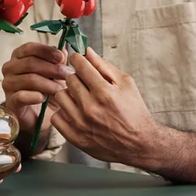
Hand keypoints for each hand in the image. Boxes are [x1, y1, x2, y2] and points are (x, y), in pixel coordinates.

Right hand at [2, 42, 69, 134]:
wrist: (39, 117)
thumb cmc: (45, 91)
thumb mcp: (55, 74)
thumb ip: (58, 62)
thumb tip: (64, 51)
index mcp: (19, 56)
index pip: (30, 47)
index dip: (46, 51)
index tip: (61, 57)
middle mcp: (10, 68)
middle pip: (30, 63)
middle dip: (53, 69)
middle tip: (68, 75)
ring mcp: (8, 84)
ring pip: (30, 79)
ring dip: (49, 84)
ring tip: (61, 90)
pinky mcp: (10, 101)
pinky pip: (23, 96)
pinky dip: (37, 97)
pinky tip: (45, 99)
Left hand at [51, 48, 159, 166]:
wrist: (140, 143)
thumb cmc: (134, 111)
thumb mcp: (126, 84)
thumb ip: (104, 66)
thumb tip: (87, 51)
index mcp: (104, 92)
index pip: (80, 65)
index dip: (78, 59)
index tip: (79, 61)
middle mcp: (91, 108)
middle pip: (69, 79)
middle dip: (76, 77)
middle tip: (85, 83)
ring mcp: (81, 124)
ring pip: (60, 96)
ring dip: (69, 94)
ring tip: (80, 98)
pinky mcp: (76, 138)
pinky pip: (56, 117)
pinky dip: (64, 113)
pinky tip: (75, 113)